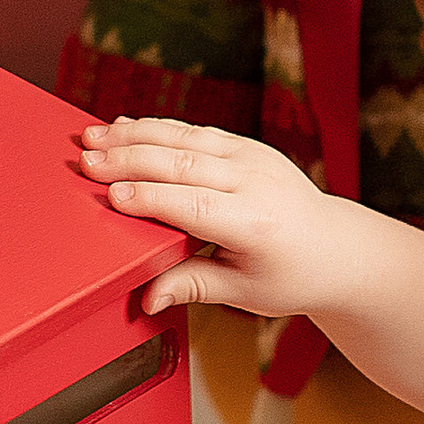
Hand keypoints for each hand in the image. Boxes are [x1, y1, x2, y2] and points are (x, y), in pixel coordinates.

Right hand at [80, 120, 335, 321]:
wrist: (337, 248)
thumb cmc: (292, 275)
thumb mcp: (244, 292)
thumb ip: (193, 286)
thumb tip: (147, 297)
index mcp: (256, 224)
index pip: (193, 205)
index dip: (149, 198)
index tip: (109, 195)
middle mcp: (257, 183)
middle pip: (183, 163)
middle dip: (129, 159)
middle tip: (86, 159)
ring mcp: (254, 158)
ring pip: (186, 138)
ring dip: (136, 134)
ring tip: (94, 134)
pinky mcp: (248, 147)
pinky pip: (197, 132)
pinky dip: (159, 128)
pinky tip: (126, 126)